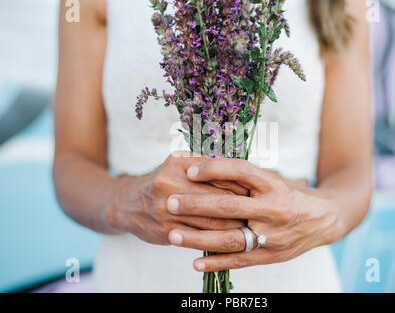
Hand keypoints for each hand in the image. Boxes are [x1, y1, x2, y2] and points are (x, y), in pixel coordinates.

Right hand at [106, 152, 247, 244]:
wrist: (128, 205)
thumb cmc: (161, 180)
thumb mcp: (176, 162)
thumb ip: (203, 161)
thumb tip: (236, 165)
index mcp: (177, 164)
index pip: (219, 174)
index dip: (241, 184)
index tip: (257, 191)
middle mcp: (170, 185)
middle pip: (218, 198)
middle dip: (242, 207)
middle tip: (260, 211)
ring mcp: (167, 210)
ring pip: (212, 221)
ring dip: (235, 226)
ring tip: (251, 226)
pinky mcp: (167, 231)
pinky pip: (200, 237)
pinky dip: (219, 238)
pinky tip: (232, 239)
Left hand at [166, 158, 343, 271]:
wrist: (322, 220)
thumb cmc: (287, 194)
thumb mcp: (271, 179)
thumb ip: (243, 176)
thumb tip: (202, 164)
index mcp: (272, 184)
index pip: (241, 171)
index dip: (214, 169)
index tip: (189, 170)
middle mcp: (273, 209)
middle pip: (230, 207)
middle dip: (196, 205)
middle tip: (170, 202)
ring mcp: (272, 235)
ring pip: (230, 238)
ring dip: (198, 238)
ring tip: (172, 234)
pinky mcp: (270, 256)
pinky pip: (240, 261)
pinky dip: (217, 263)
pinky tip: (195, 264)